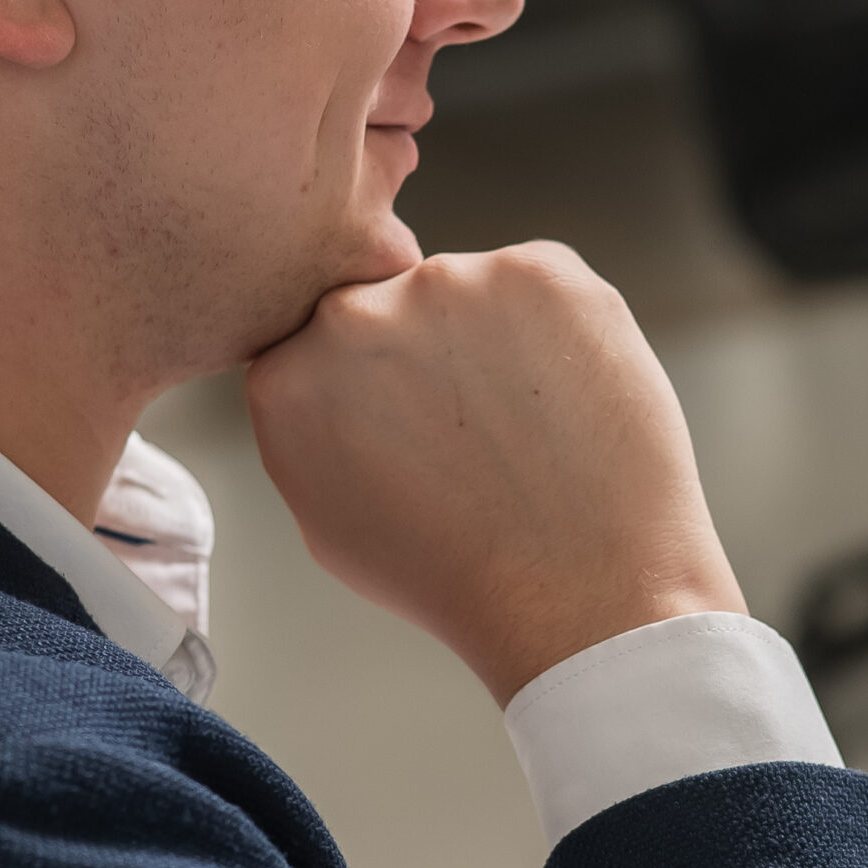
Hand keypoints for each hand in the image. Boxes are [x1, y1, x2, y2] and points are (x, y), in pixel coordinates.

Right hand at [246, 243, 745, 704]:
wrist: (579, 594)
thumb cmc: (459, 575)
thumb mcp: (328, 517)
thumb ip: (308, 425)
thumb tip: (324, 373)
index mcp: (289, 374)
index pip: (325, 340)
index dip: (380, 381)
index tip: (415, 422)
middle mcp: (356, 312)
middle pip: (395, 304)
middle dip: (434, 351)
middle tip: (481, 431)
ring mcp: (452, 282)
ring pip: (473, 291)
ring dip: (497, 339)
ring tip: (531, 430)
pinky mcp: (543, 272)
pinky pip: (543, 283)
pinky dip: (561, 330)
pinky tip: (570, 403)